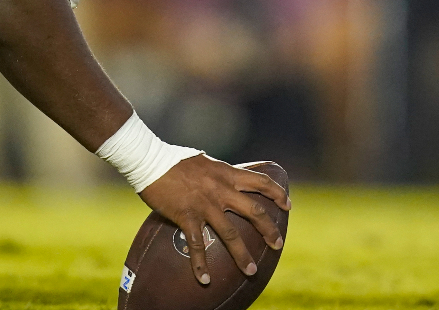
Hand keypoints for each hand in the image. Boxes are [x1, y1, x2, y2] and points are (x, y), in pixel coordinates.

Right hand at [138, 154, 288, 285]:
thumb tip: (226, 177)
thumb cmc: (175, 160)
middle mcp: (221, 190)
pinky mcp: (187, 217)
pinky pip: (198, 245)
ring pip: (231, 235)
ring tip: (251, 271)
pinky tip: (205, 279)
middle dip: (269, 230)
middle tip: (278, 244)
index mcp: (227, 174)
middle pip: (255, 212)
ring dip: (243, 256)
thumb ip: (218, 173)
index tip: (287, 205)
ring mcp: (205, 205)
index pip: (261, 182)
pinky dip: (201, 265)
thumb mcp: (205, 162)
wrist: (151, 160)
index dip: (277, 194)